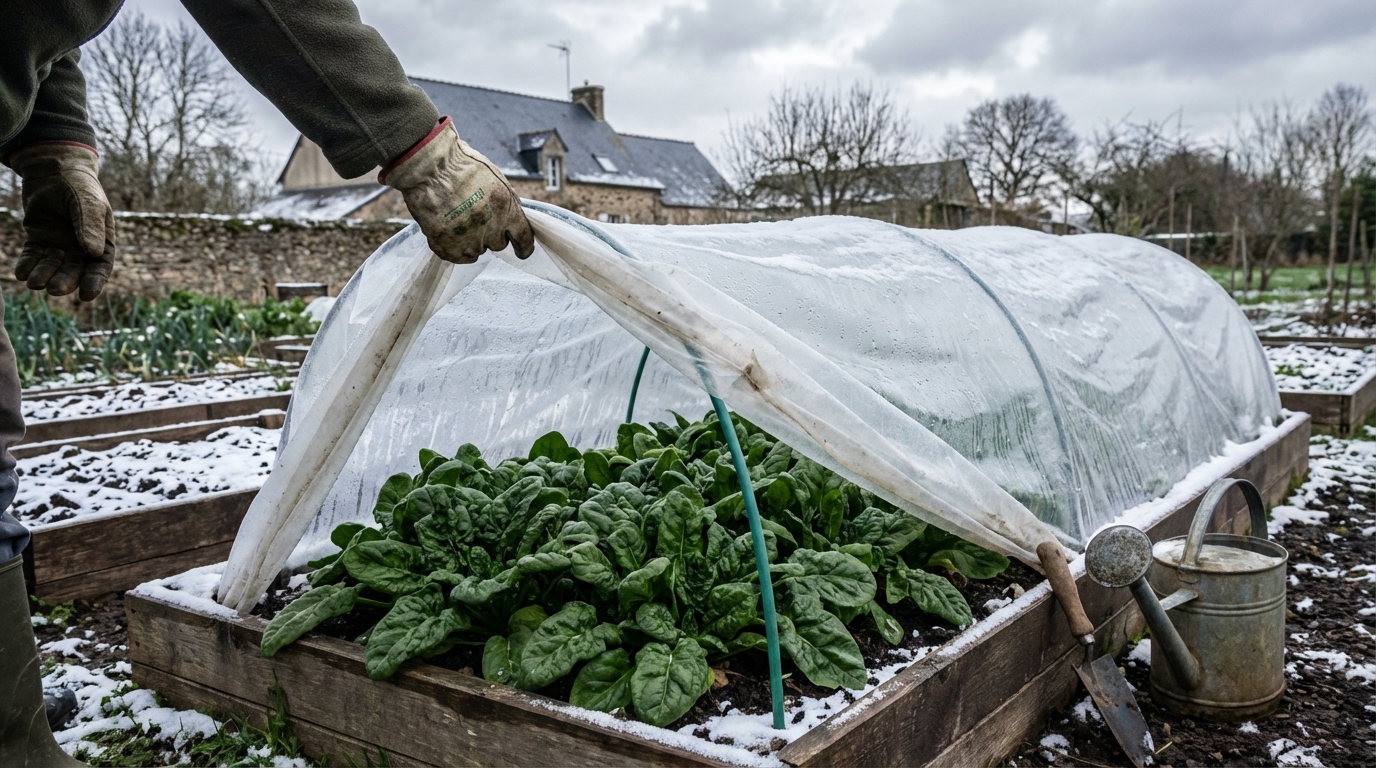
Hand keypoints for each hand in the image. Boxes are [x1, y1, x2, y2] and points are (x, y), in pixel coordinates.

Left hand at [9, 142, 115, 301]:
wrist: (52, 168)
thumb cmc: (78, 185)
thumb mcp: (87, 203)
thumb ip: (90, 226)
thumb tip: (94, 253)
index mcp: (101, 241)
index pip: (100, 267)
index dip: (94, 282)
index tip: (86, 295)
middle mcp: (81, 247)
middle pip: (74, 271)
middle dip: (64, 281)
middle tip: (53, 289)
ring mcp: (59, 243)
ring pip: (52, 266)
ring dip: (44, 275)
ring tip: (33, 283)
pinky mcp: (39, 239)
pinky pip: (33, 256)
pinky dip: (27, 265)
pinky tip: (21, 272)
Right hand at [381, 117, 534, 263]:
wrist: (428, 166)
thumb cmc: (460, 164)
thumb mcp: (495, 178)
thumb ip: (507, 202)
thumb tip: (513, 217)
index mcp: (505, 209)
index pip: (523, 238)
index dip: (524, 247)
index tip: (522, 251)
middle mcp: (489, 228)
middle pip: (498, 244)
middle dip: (491, 235)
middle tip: (476, 218)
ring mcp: (467, 239)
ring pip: (477, 251)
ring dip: (472, 241)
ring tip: (458, 220)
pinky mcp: (446, 245)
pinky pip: (457, 257)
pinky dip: (455, 248)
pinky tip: (449, 232)